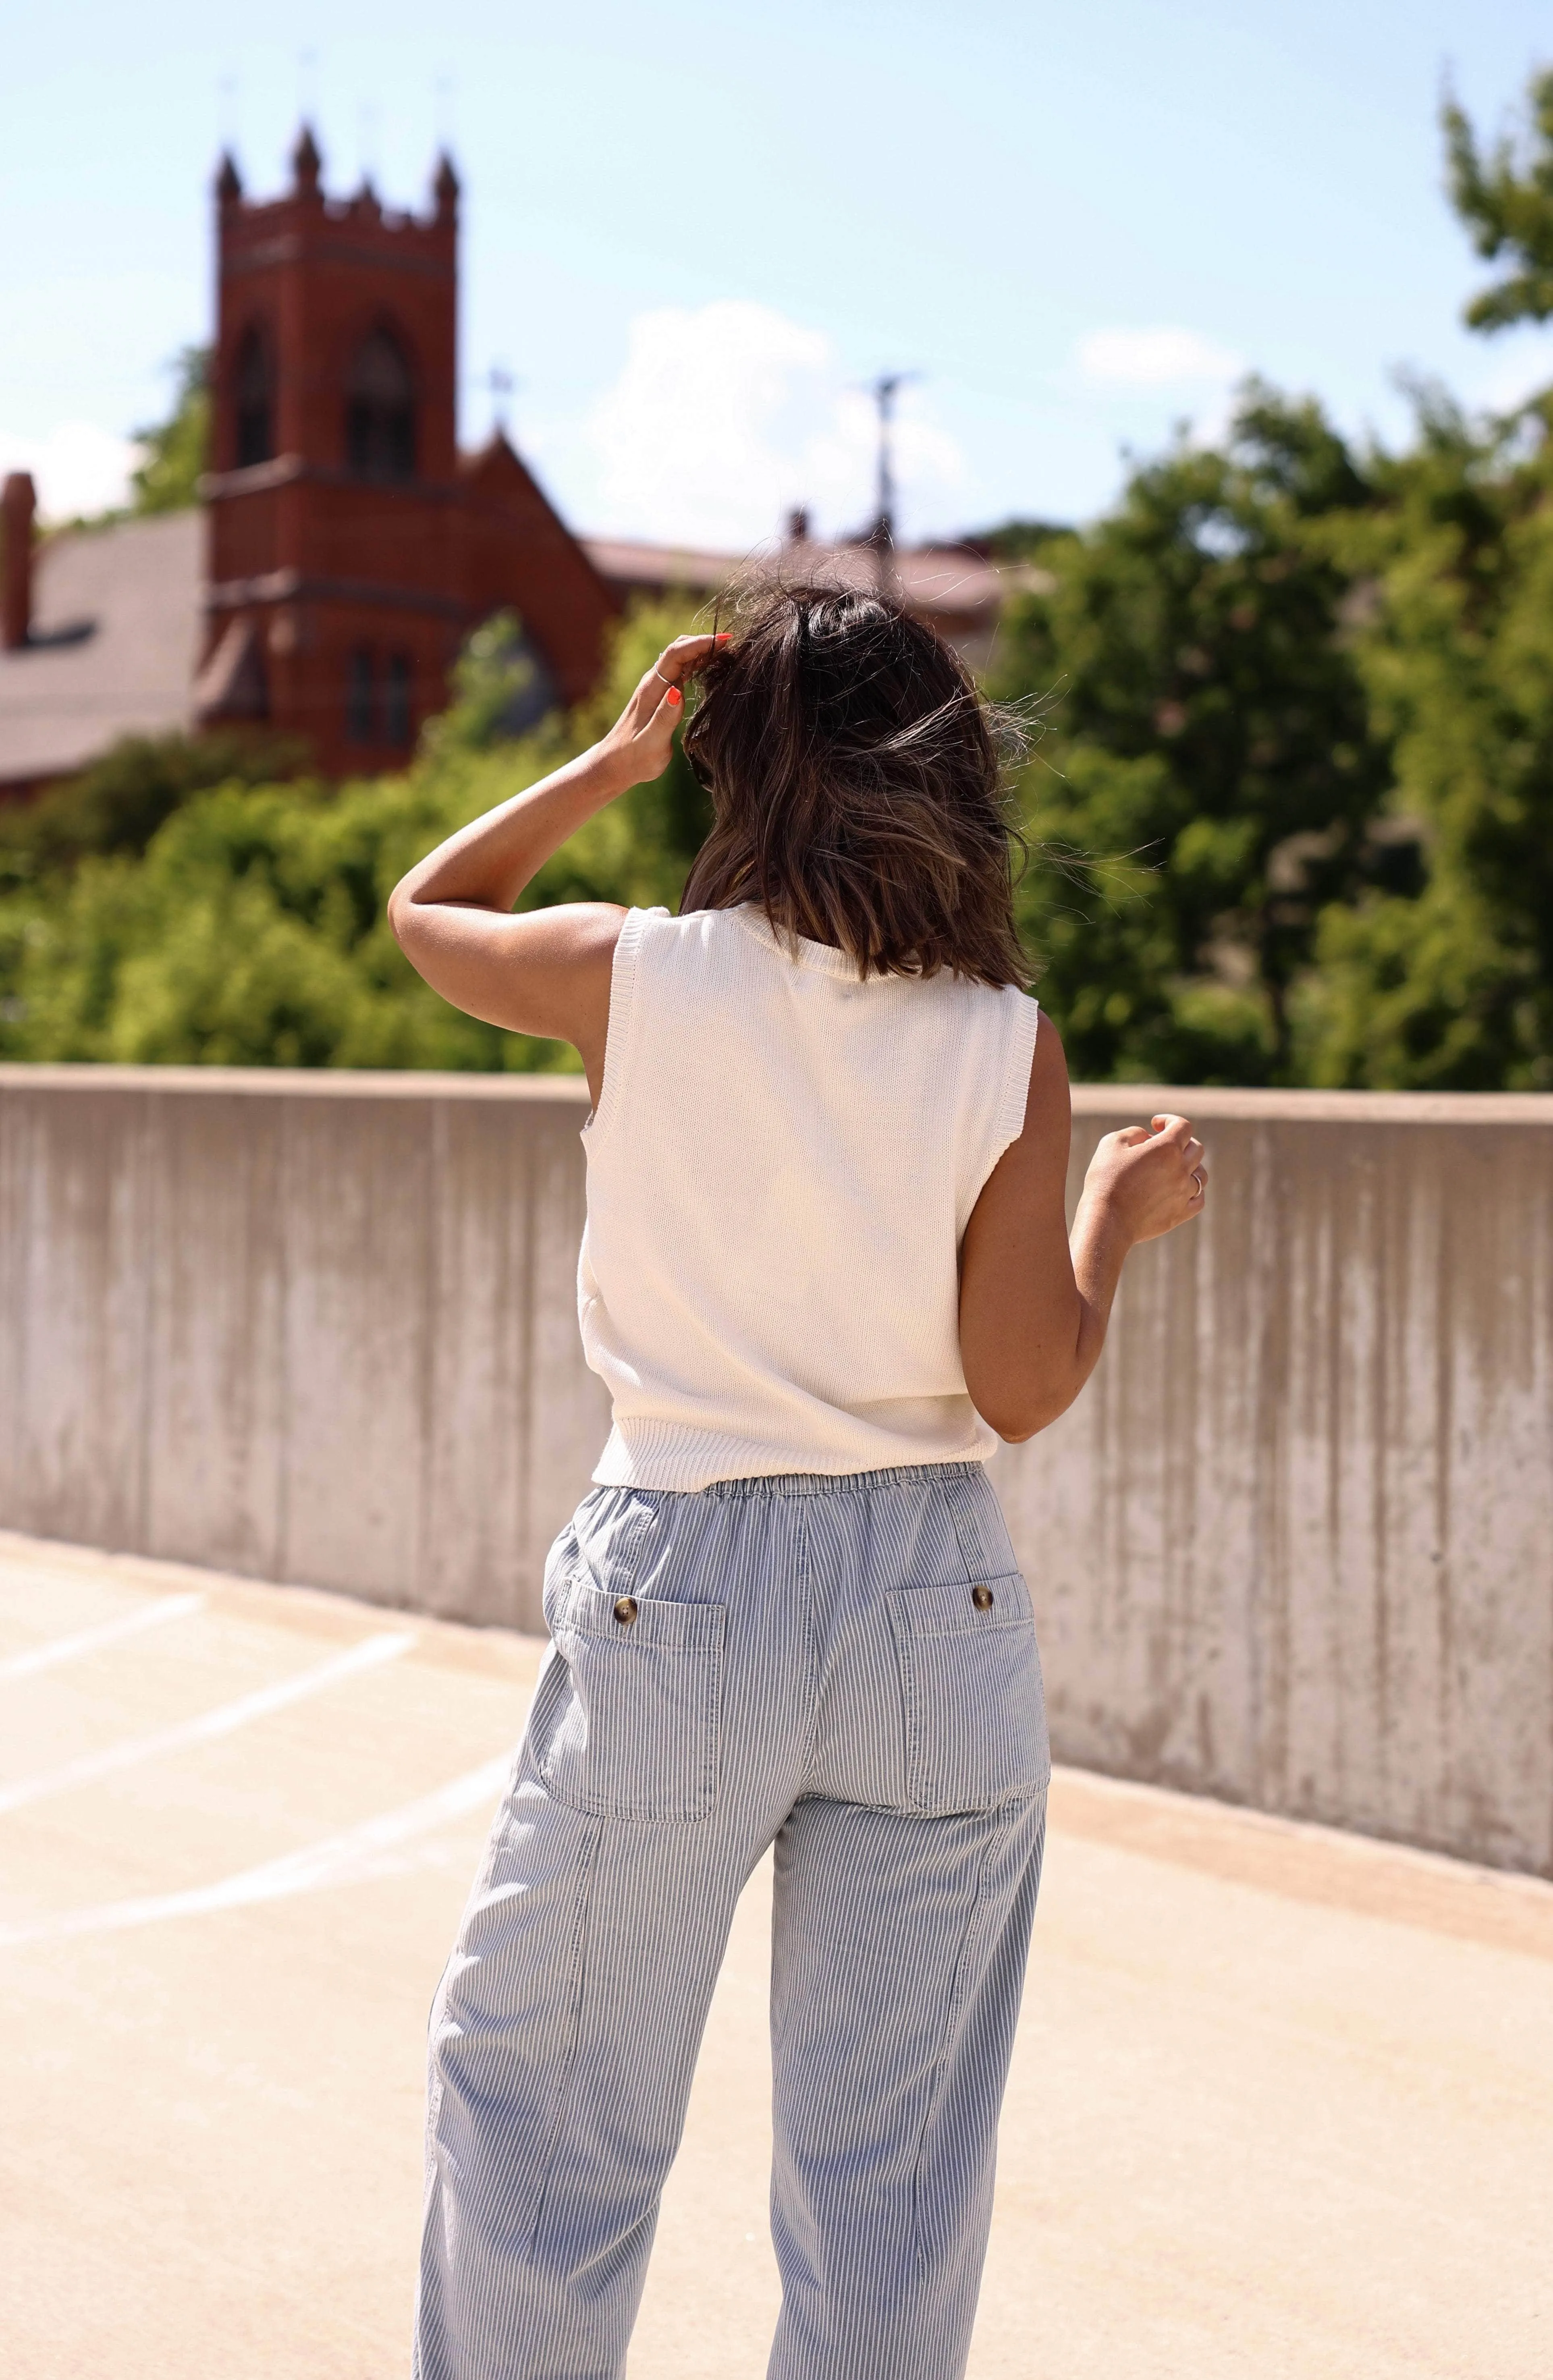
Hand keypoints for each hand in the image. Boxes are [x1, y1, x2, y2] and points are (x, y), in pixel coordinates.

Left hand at [595, 633, 724, 788]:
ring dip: (701, 650)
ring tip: (726, 652)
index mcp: (651, 691)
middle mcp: (652, 683)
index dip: (699, 644)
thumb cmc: (634, 758)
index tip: (724, 641)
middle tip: (730, 645)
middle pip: (678, 649)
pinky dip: (696, 663)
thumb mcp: (651, 743)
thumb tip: (678, 691)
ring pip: (680, 657)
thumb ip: (665, 718)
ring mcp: (656, 687)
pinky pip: (680, 670)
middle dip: (703, 642)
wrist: (615, 764)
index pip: (675, 655)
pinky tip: (711, 666)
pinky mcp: (661, 694)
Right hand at [1079, 1113, 1206, 1246]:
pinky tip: (1179, 1190)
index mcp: (1167, 1149)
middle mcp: (1181, 1169)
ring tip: (1172, 1168)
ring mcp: (1184, 1193)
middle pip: (1196, 1148)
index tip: (1155, 1125)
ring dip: (1189, 1166)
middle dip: (1181, 1142)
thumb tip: (1146, 1137)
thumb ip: (1133, 1133)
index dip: (1170, 1120)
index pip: (1183, 1126)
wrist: (1106, 1220)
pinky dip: (1193, 1191)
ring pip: (1201, 1175)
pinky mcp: (1180, 1214)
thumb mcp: (1111, 1144)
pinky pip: (1199, 1199)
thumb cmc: (1105, 1180)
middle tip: (1163, 1145)